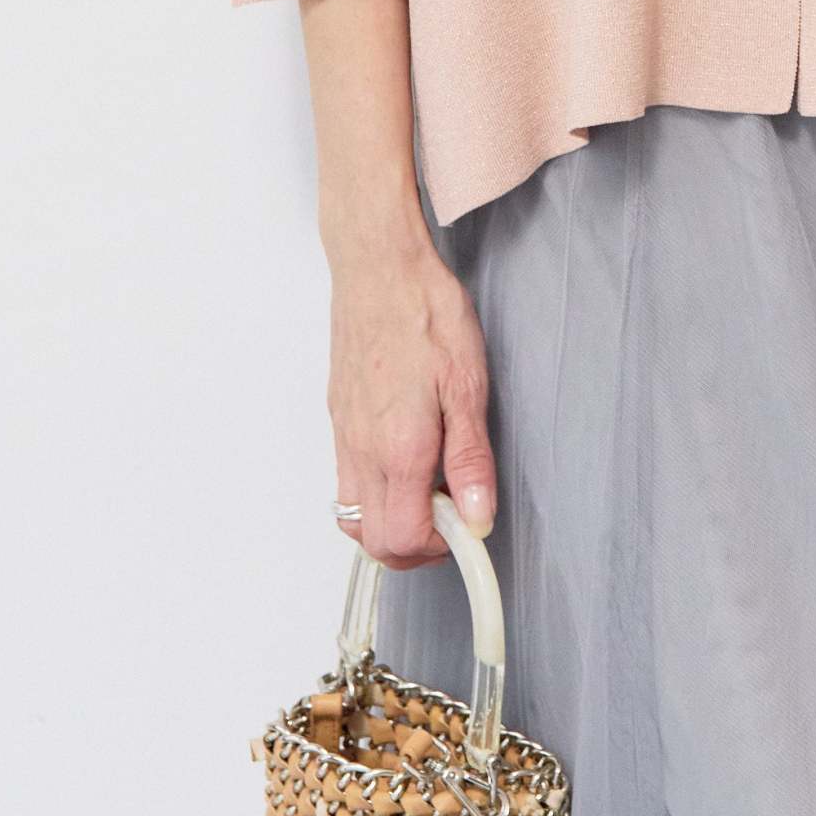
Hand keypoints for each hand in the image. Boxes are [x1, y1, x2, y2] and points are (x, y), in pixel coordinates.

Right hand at [327, 232, 497, 572]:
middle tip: (454, 512)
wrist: (378, 267)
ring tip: (433, 484)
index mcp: (397, 449)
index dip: (440, 548)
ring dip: (394, 519)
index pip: (402, 540)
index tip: (469, 525)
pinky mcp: (338, 419)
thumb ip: (470, 458)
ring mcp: (343, 437)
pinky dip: (377, 491)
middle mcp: (361, 451)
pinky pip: (349, 481)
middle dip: (416, 544)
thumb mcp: (467, 384)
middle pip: (374, 542)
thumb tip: (477, 516)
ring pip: (355, 516)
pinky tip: (409, 456)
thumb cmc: (424, 312)